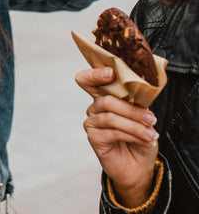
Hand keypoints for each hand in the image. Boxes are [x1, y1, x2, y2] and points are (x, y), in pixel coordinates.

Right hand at [75, 67, 157, 207]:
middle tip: (151, 119)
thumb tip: (140, 96)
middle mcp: (94, 107)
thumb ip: (136, 104)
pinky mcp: (94, 138)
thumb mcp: (142, 117)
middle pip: (106, 100)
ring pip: (111, 117)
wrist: (139, 166)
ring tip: (152, 134)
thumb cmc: (139, 138)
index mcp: (103, 96)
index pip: (88, 80)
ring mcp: (92, 122)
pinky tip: (145, 140)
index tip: (110, 73)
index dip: (94, 74)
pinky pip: (113, 133)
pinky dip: (132, 136)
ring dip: (135, 126)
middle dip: (131, 110)